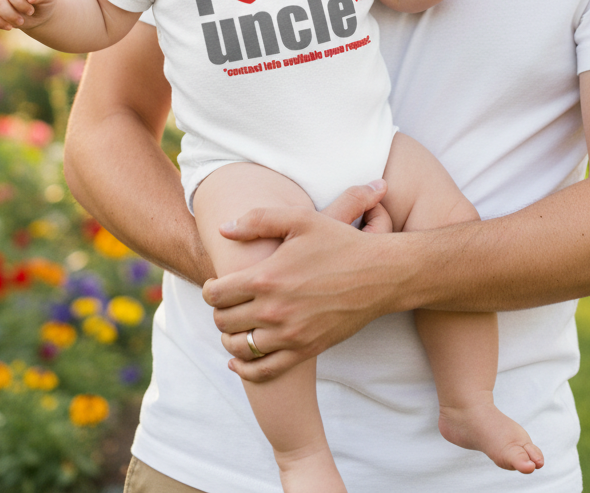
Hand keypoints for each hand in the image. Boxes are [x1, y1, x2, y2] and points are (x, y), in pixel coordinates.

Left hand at [206, 179, 398, 381]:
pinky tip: (238, 359)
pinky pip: (263, 370)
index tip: (216, 286)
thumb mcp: (300, 219)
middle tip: (227, 303)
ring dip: (229, 338)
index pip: (216, 295)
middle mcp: (274, 310)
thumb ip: (258, 220)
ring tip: (235, 326)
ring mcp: (289, 334)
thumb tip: (224, 229)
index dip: (210, 290)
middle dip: (219, 312)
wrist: (379, 275)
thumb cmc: (339, 242)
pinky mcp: (305, 350)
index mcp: (266, 277)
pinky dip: (245, 368)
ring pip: (239, 347)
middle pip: (223, 322)